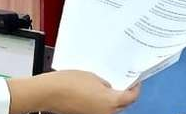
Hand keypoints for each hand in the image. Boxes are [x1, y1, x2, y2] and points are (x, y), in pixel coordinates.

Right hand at [7, 70, 139, 113]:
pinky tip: (95, 90)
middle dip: (124, 93)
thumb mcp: (93, 76)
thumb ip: (106, 83)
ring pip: (110, 108)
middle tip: (123, 81)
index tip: (135, 81)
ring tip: (107, 84)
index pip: (131, 97)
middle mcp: (106, 113)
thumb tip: (110, 87)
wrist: (49, 92)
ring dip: (112, 98)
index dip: (135, 87)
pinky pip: (99, 109)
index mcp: (111, 102)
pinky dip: (101, 101)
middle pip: (122, 104)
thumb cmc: (69, 83)